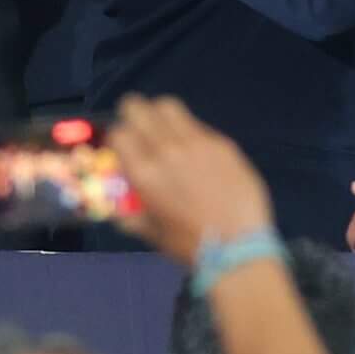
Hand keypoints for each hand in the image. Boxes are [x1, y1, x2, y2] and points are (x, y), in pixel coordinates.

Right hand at [106, 93, 274, 265]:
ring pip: (169, 107)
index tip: (123, 145)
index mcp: (144, 174)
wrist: (238, 246)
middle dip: (133, 113)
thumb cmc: (190, 244)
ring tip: (164, 127)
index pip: (119, 133)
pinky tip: (195, 150)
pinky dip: (188, 131)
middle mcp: (167, 151)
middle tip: (137, 123)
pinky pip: (197, 125)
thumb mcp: (151, 232)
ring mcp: (197, 143)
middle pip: (139, 108)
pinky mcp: (222, 143)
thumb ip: (129, 215)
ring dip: (160, 114)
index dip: (118, 137)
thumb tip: (116, 209)